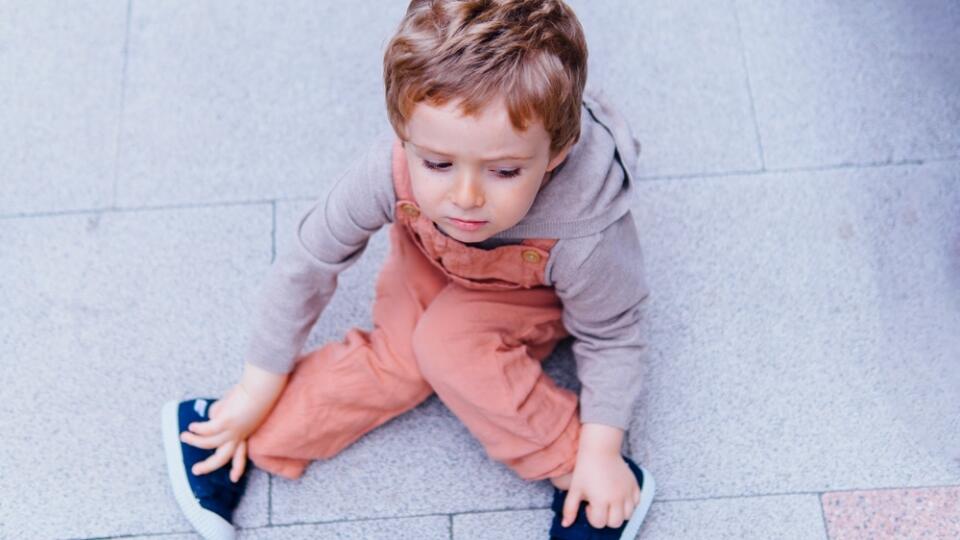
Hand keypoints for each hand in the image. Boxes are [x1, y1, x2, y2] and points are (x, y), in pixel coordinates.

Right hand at [179, 363, 286, 481]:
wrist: (262, 389)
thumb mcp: (240, 410)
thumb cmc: (254, 394)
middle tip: (195, 471)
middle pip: (222, 458)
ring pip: (209, 444)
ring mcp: (232, 430)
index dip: (238, 467)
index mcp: (245, 434)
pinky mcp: (226, 421)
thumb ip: (225, 416)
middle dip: (208, 467)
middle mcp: (239, 436)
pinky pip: (207, 429)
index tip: (234, 478)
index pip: (242, 455)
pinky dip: (198, 429)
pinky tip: (191, 427)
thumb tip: (213, 416)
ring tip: (183, 437)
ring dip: (194, 442)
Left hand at [561, 426, 640, 528]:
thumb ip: (569, 509)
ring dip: (619, 512)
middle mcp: (617, 498)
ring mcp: (628, 492)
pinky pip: (637, 502)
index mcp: (601, 500)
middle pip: (616, 523)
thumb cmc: (586, 468)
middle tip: (600, 504)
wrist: (600, 449)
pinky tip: (619, 495)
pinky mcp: (635, 485)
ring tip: (609, 500)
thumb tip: (565, 524)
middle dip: (606, 518)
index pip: (599, 523)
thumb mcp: (575, 488)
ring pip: (628, 515)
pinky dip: (630, 503)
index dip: (592, 516)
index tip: (589, 504)